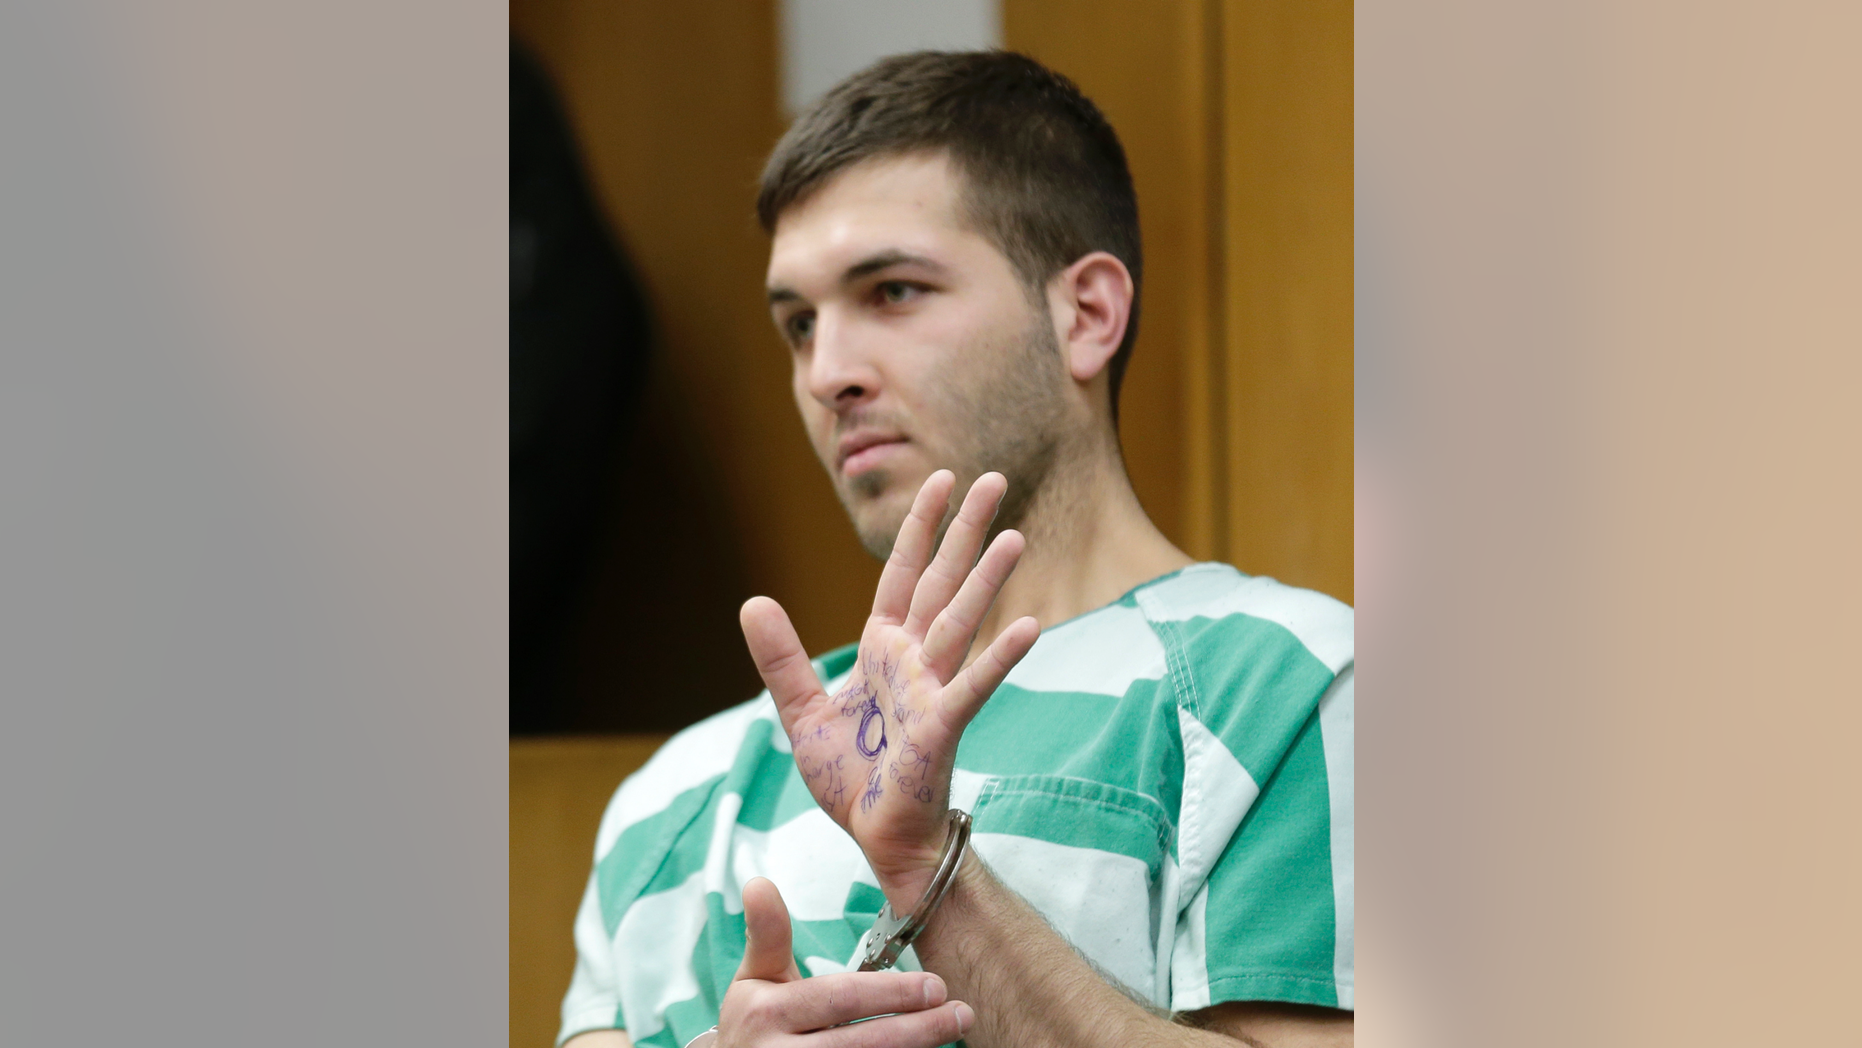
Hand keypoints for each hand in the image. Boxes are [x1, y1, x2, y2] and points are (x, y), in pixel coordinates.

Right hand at [719, 877, 973, 1047]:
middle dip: (917, 1028)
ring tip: (954, 1028)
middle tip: (960, 1011)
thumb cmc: (755, 1020)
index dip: (891, 994)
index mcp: (763, 1012)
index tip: (935, 985)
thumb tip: (759, 883)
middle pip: (862, 1043)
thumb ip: (767, 934)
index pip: (839, 999)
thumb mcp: (754, 977)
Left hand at [740, 470, 1039, 902]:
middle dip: (966, 531)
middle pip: (942, 582)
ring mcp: (931, 690)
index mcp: (883, 650)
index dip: (922, 527)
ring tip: (1013, 535)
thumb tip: (753, 600)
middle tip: (996, 479)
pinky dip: (999, 657)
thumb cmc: (852, 777)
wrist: (876, 836)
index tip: (944, 479)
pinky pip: (972, 685)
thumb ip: (781, 657)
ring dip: (987, 579)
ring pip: (961, 622)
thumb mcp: (801, 711)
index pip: (904, 575)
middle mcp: (913, 660)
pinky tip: (1028, 627)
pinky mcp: (941, 727)